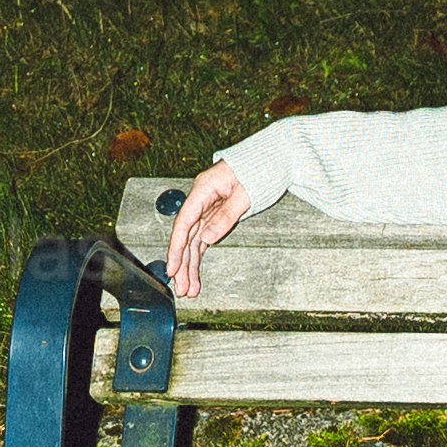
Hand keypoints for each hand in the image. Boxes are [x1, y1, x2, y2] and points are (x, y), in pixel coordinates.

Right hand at [163, 161, 252, 300]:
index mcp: (204, 188)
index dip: (176, 247)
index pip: (184, 222)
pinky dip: (199, 255)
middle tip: (182, 288)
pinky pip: (203, 237)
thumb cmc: (260, 168)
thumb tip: (207, 237)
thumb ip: (225, 216)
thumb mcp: (245, 194)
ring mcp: (207, 206)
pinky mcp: (215, 213)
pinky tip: (194, 272)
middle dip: (183, 264)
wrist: (273, 157)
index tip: (172, 267)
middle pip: (186, 235)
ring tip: (189, 288)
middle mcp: (202, 198)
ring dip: (190, 264)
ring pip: (193, 240)